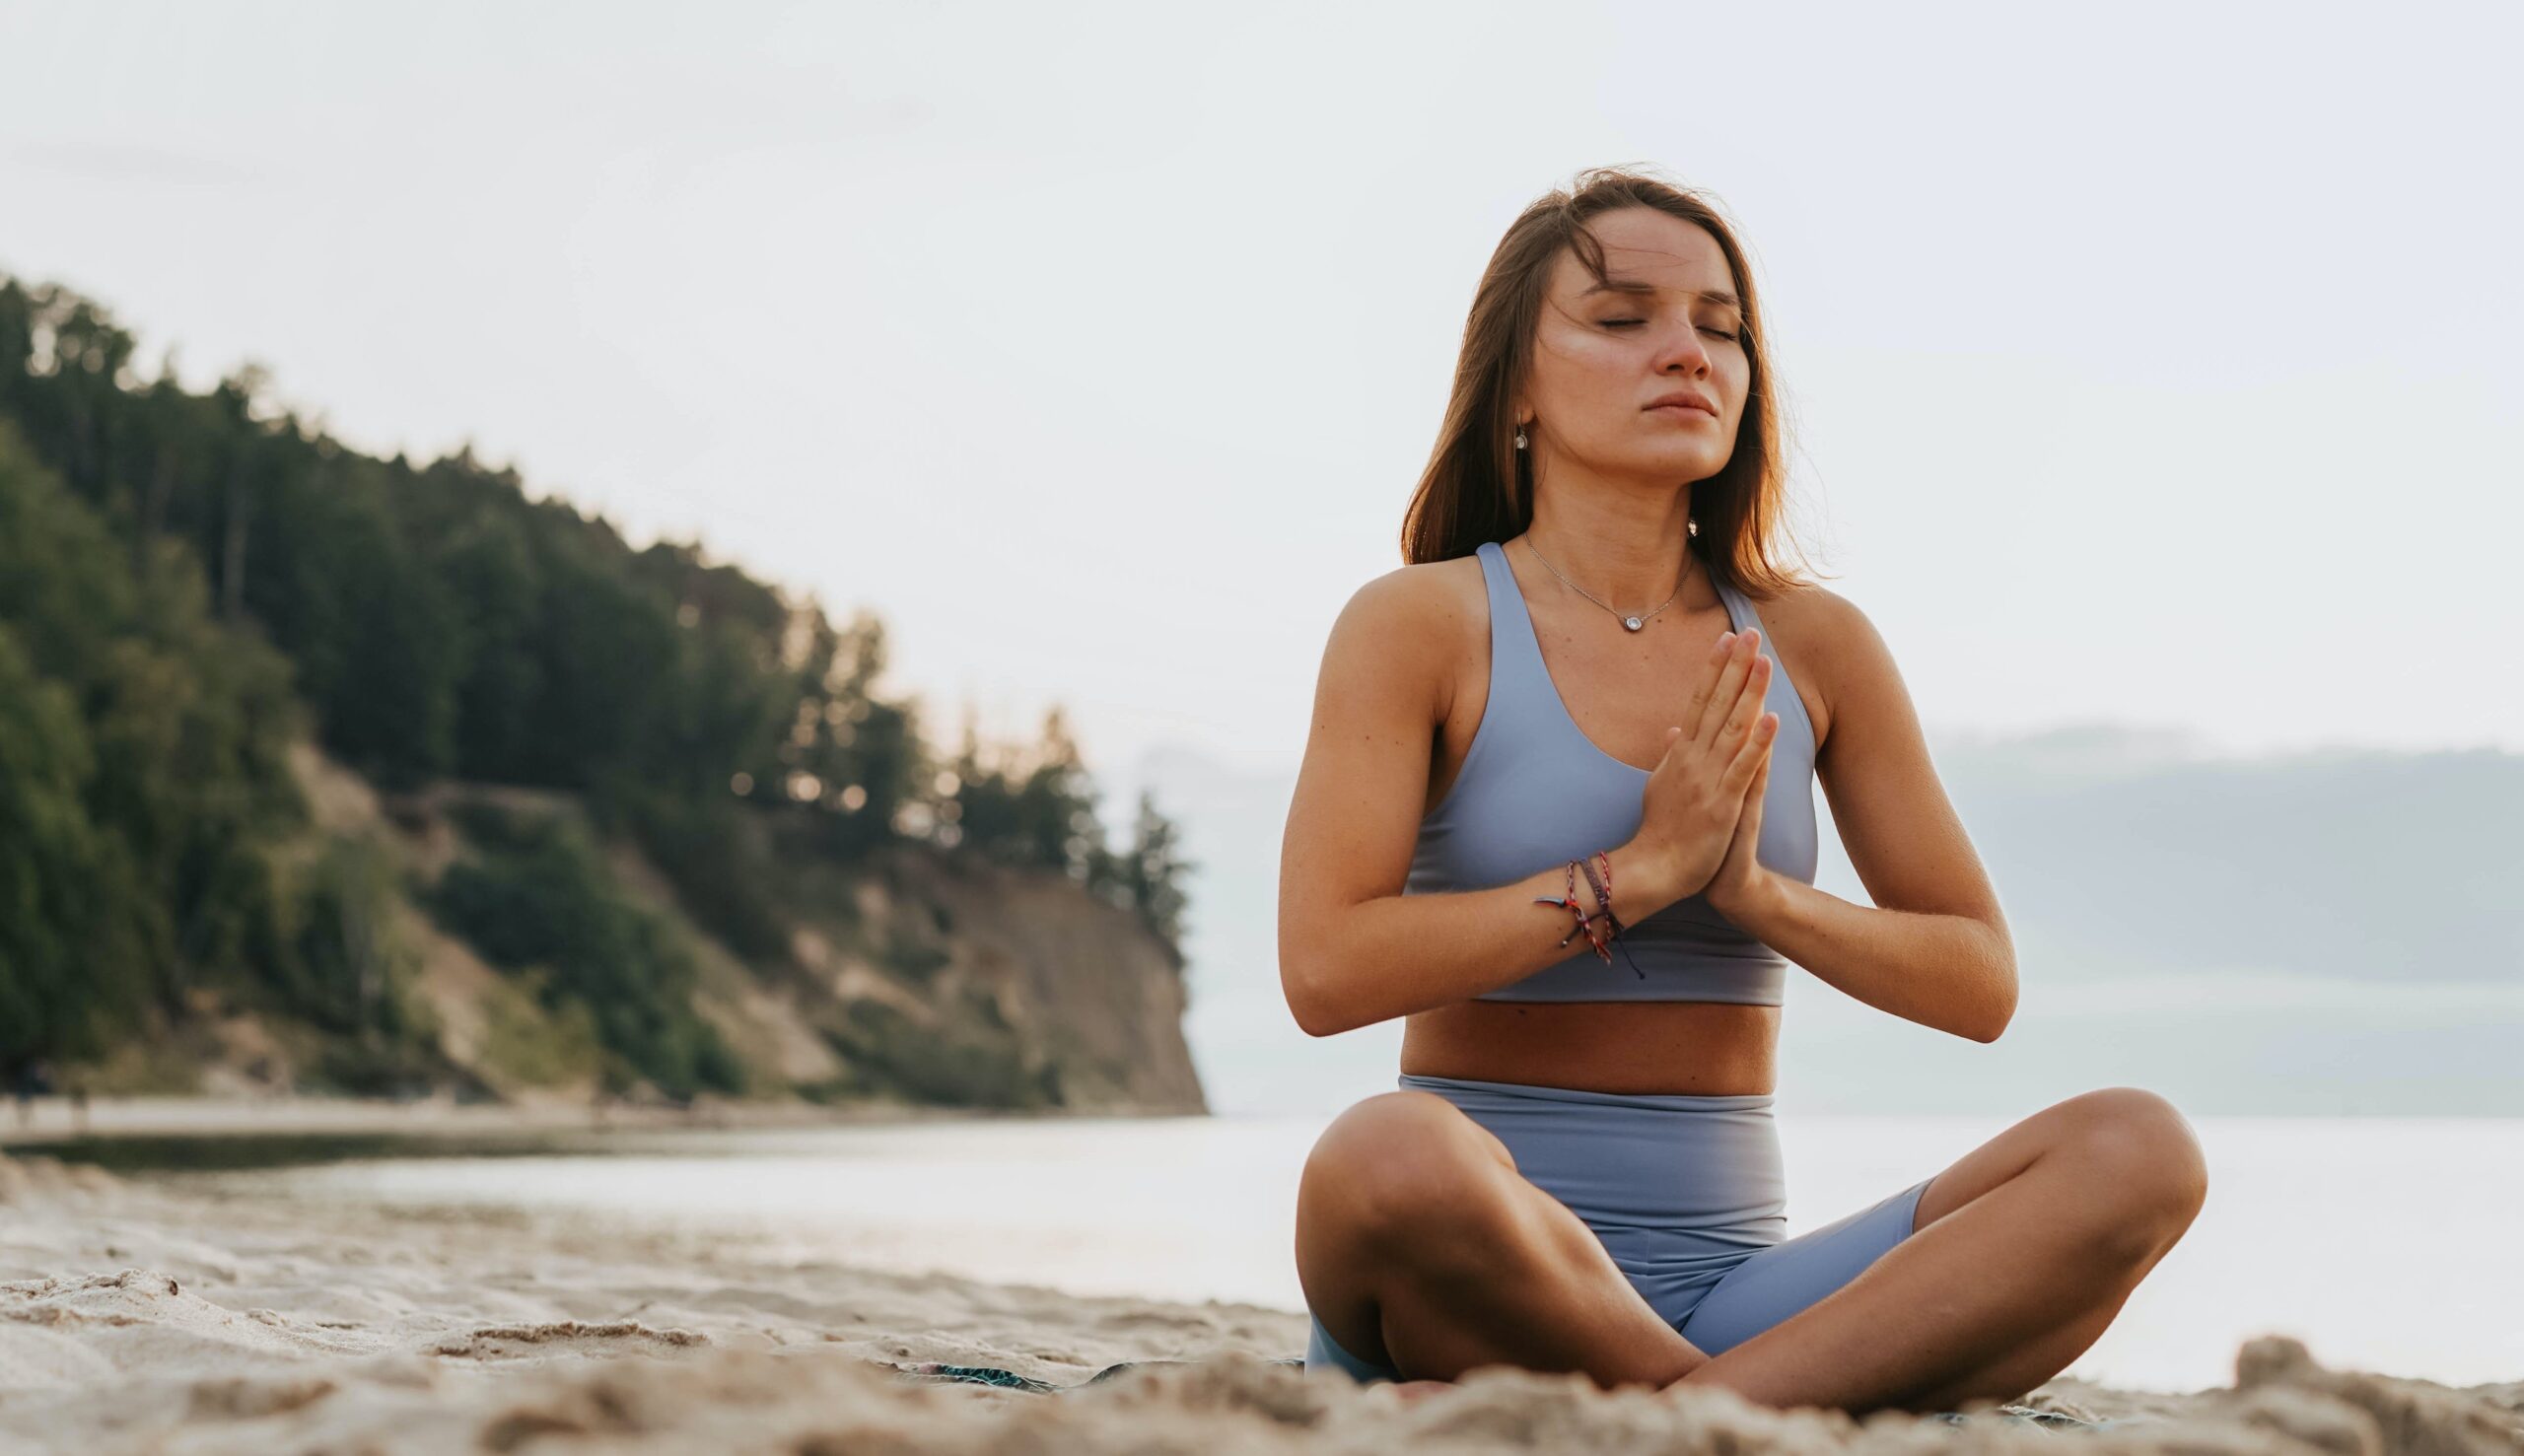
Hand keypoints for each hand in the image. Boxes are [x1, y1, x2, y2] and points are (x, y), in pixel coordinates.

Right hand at [1622, 628, 1777, 905]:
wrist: (1654, 869)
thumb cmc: (1660, 831)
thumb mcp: (1660, 786)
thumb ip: (1670, 756)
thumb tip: (1673, 730)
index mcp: (1681, 753)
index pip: (1699, 700)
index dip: (1714, 668)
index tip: (1725, 639)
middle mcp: (1693, 758)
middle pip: (1717, 703)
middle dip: (1734, 666)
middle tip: (1748, 632)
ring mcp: (1707, 779)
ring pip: (1732, 727)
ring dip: (1749, 692)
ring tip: (1764, 661)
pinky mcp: (1722, 803)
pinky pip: (1743, 768)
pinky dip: (1758, 742)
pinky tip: (1771, 719)